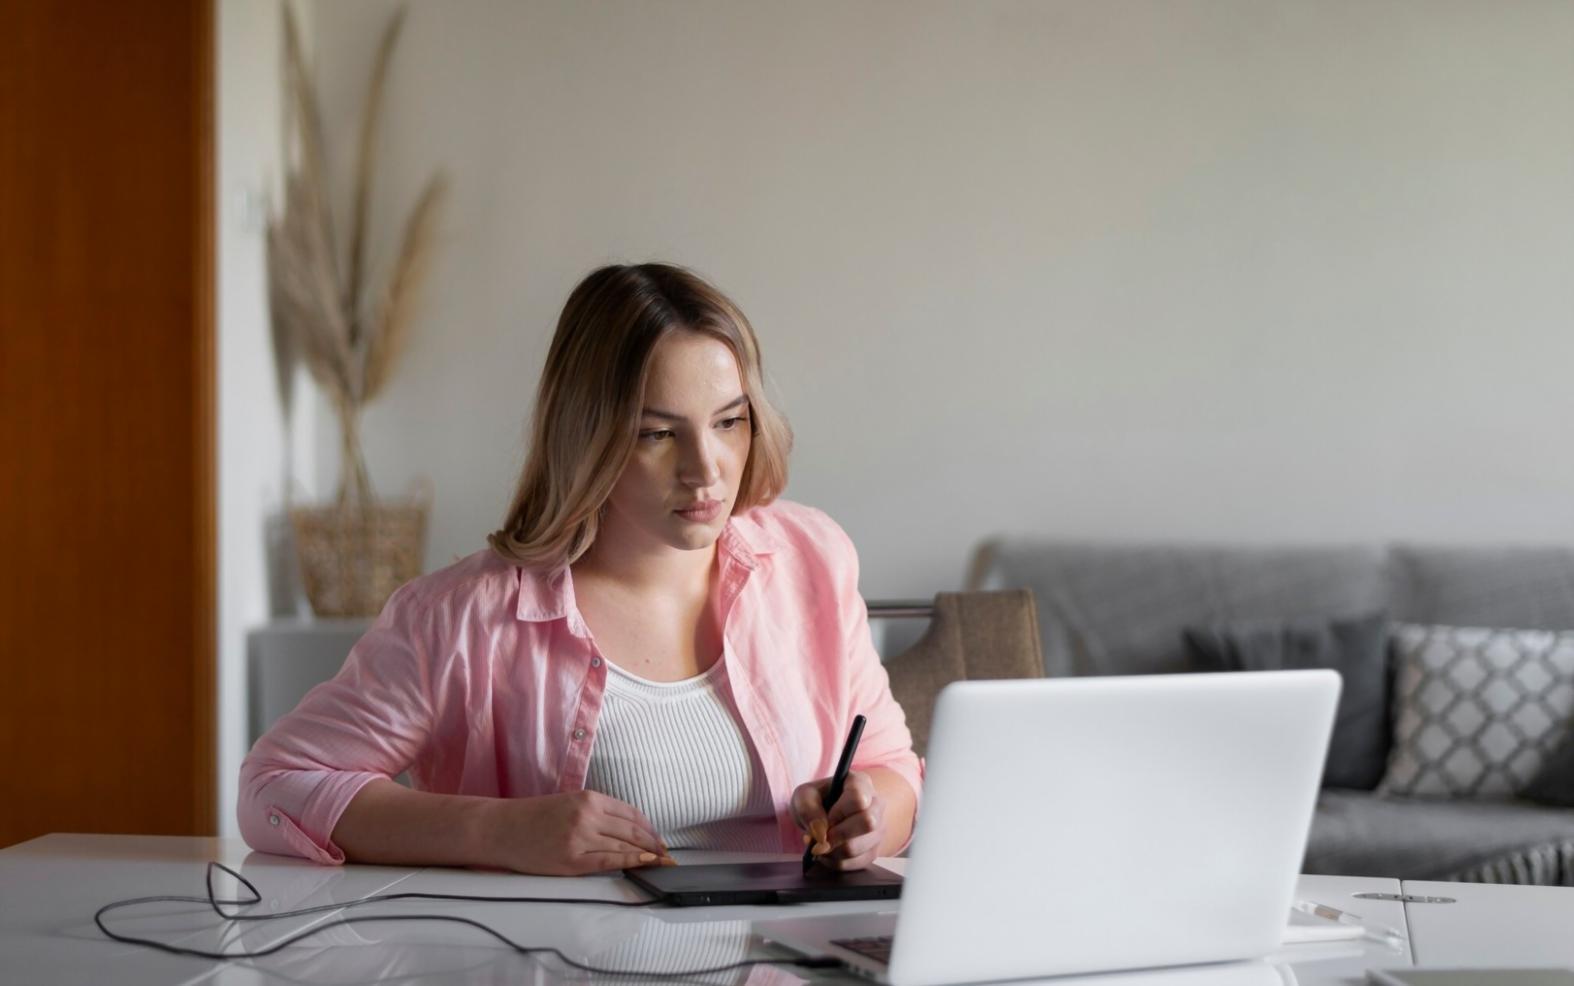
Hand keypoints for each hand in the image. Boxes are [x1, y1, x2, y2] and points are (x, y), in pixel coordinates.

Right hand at [481, 790, 674, 875]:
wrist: (501, 829)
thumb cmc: (533, 818)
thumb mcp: (568, 804)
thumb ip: (597, 813)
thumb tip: (628, 830)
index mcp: (588, 798)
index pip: (631, 813)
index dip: (650, 829)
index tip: (661, 840)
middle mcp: (587, 815)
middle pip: (633, 830)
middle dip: (654, 844)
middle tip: (669, 855)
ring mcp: (580, 837)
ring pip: (625, 846)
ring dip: (648, 855)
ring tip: (662, 863)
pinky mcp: (571, 860)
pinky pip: (609, 861)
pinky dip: (630, 862)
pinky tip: (644, 864)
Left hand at [791, 770, 883, 870]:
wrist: (824, 815)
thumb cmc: (816, 800)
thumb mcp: (804, 795)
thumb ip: (807, 809)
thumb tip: (820, 833)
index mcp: (861, 783)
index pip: (859, 798)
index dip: (839, 812)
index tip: (825, 819)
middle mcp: (876, 804)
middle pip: (868, 823)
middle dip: (838, 835)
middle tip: (820, 838)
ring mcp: (878, 829)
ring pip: (860, 847)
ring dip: (833, 851)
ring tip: (820, 844)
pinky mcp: (874, 850)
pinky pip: (857, 863)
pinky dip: (836, 862)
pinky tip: (828, 853)